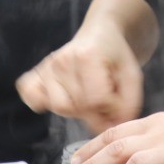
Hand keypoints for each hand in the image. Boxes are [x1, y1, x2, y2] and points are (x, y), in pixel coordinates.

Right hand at [17, 26, 143, 132]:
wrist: (100, 35)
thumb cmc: (116, 57)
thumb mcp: (132, 76)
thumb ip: (128, 105)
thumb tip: (112, 128)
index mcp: (87, 56)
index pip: (96, 100)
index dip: (111, 106)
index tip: (116, 97)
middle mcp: (62, 60)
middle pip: (76, 106)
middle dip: (94, 110)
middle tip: (103, 98)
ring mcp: (46, 67)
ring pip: (58, 107)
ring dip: (74, 109)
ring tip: (85, 96)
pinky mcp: (35, 74)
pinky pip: (31, 96)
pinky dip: (42, 101)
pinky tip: (60, 95)